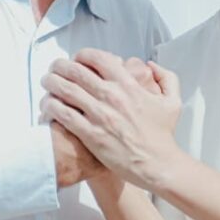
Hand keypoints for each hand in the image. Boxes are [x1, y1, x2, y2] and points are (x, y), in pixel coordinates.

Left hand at [41, 49, 182, 191]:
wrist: (157, 164)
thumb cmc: (163, 136)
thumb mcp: (172, 102)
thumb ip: (166, 78)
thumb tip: (151, 65)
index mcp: (128, 85)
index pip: (98, 58)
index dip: (82, 55)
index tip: (77, 59)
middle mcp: (112, 96)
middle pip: (76, 71)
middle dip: (60, 66)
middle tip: (54, 68)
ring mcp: (100, 115)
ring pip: (66, 90)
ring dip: (51, 82)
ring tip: (47, 82)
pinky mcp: (91, 134)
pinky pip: (64, 114)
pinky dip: (51, 106)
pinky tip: (48, 105)